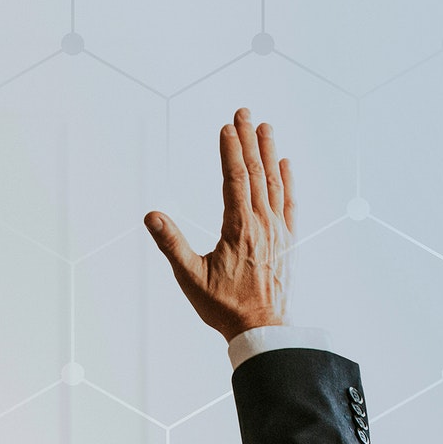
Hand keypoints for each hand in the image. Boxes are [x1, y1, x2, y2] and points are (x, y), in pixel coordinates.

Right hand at [144, 107, 295, 341]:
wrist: (263, 330)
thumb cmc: (226, 308)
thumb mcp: (191, 278)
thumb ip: (172, 244)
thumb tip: (152, 215)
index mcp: (239, 228)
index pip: (235, 178)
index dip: (230, 150)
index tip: (227, 126)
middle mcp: (262, 224)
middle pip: (256, 172)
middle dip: (249, 140)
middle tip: (244, 112)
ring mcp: (279, 232)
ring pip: (274, 183)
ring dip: (269, 153)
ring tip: (265, 127)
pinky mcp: (289, 243)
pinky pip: (290, 204)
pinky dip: (288, 182)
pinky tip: (285, 164)